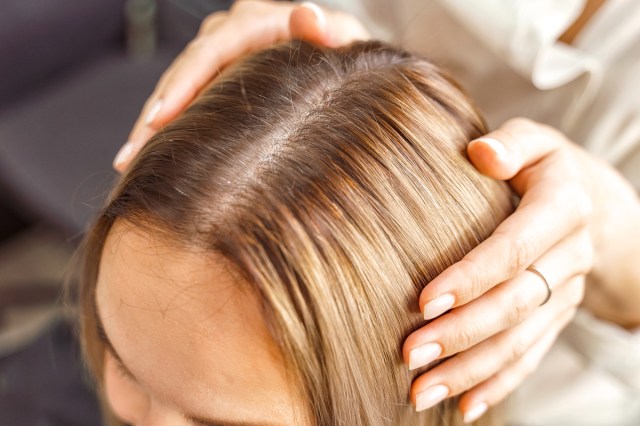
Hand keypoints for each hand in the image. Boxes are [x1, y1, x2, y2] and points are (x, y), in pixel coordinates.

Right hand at [113, 0, 368, 170]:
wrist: (341, 63)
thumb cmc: (346, 56)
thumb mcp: (347, 43)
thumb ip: (330, 32)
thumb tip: (307, 16)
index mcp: (258, 21)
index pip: (212, 49)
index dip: (183, 84)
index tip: (158, 119)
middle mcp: (230, 32)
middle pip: (184, 71)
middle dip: (155, 114)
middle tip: (132, 154)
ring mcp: (220, 55)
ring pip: (176, 87)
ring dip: (151, 125)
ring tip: (129, 162)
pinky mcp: (216, 77)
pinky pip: (184, 99)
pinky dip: (165, 127)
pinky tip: (146, 155)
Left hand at [402, 118, 639, 421]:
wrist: (594, 201)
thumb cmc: (545, 166)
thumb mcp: (535, 140)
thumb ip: (511, 144)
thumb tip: (481, 152)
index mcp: (563, 206)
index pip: (513, 248)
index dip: (471, 276)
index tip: (424, 301)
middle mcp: (570, 255)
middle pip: (514, 304)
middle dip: (461, 334)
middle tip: (410, 355)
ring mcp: (567, 291)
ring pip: (520, 340)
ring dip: (471, 370)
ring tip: (422, 392)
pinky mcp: (558, 315)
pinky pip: (531, 355)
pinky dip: (498, 383)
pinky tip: (464, 406)